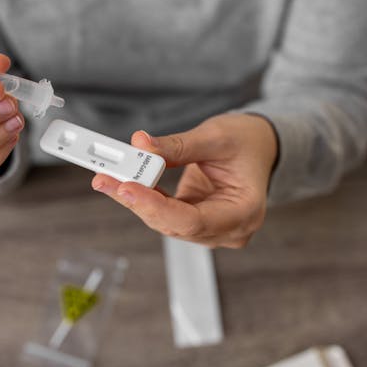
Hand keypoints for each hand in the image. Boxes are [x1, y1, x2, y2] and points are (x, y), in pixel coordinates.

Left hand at [91, 113, 277, 248]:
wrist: (259, 147)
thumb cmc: (247, 142)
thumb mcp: (215, 136)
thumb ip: (177, 146)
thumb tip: (140, 145)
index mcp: (245, 212)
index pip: (193, 221)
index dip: (156, 207)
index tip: (128, 187)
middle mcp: (229, 229)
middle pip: (174, 224)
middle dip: (137, 201)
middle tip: (107, 179)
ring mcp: (211, 229)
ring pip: (164, 222)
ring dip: (134, 200)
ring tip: (107, 178)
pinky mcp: (196, 222)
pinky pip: (164, 214)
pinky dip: (143, 198)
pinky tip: (122, 183)